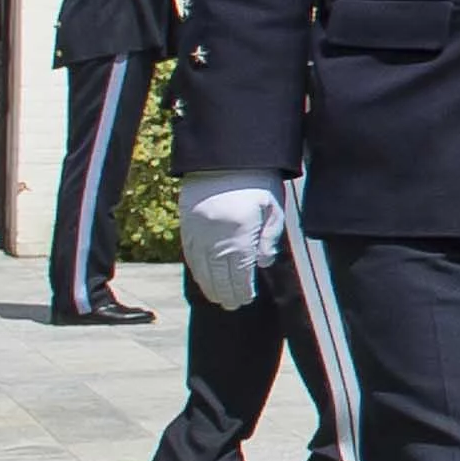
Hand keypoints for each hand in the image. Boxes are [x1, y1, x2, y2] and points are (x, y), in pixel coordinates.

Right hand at [179, 175, 287, 309]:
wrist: (226, 155)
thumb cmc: (258, 180)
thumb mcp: (273, 208)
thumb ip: (269, 238)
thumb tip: (263, 263)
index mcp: (239, 234)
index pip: (239, 272)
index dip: (242, 290)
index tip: (246, 300)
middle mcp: (216, 236)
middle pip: (219, 274)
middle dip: (227, 293)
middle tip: (233, 305)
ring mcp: (198, 231)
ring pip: (202, 268)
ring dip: (210, 286)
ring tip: (219, 298)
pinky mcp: (186, 224)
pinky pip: (189, 254)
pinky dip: (196, 269)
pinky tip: (203, 278)